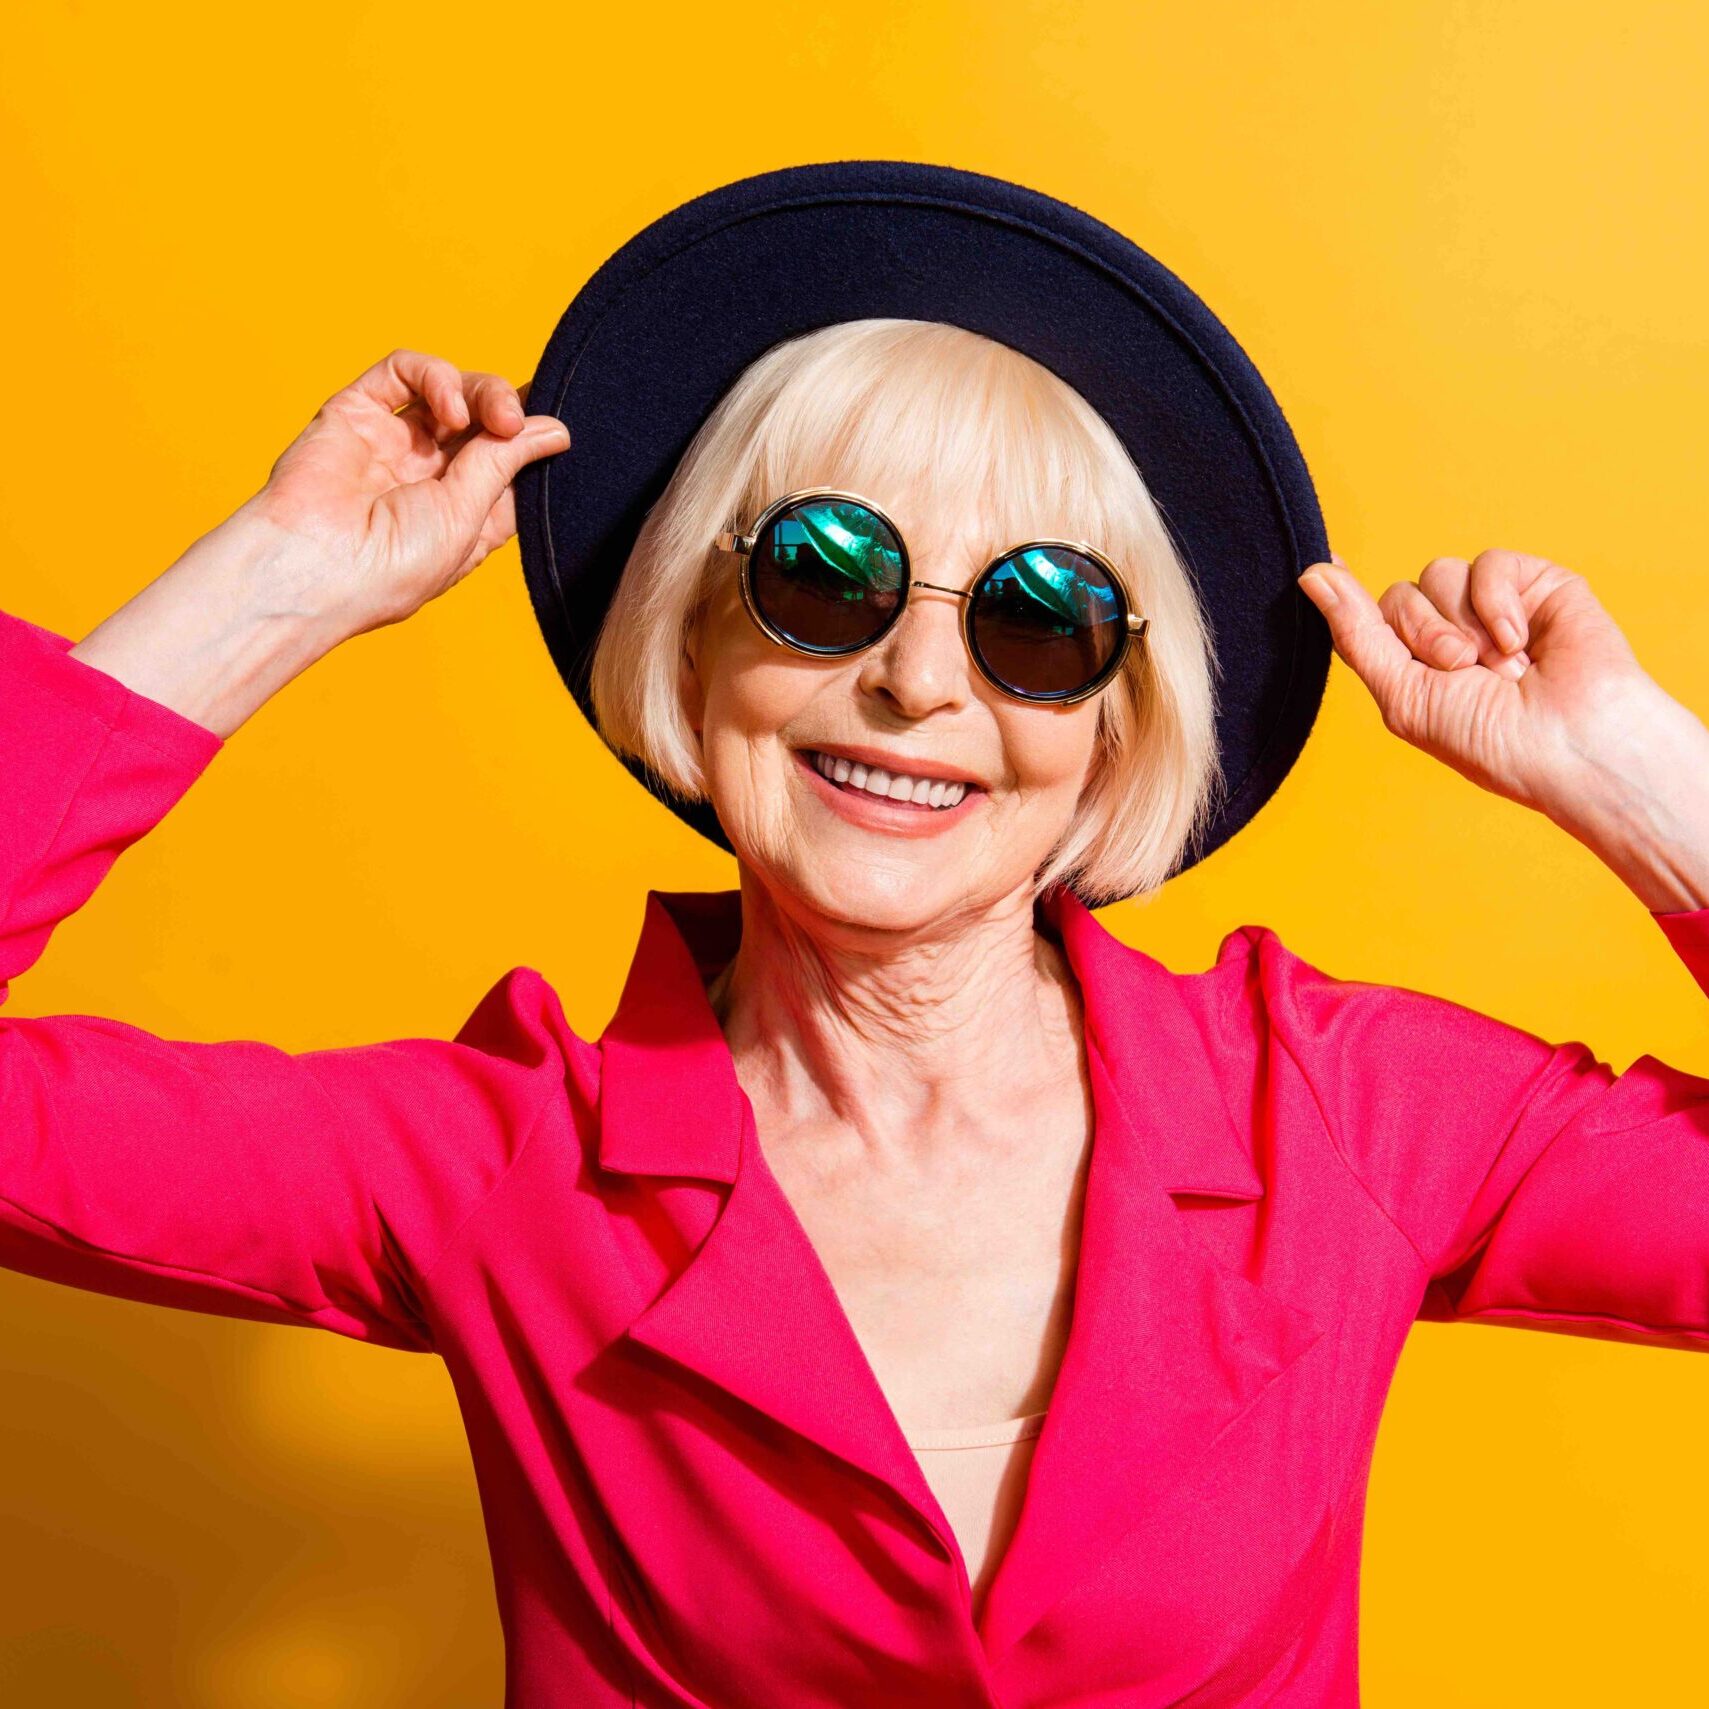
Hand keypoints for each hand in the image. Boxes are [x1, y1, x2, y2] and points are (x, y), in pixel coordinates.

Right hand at [232, 348, 569, 640]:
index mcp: (461, 514)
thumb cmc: (392, 566)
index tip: (559, 429)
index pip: (511, 463)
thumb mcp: (469, 517)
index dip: (533, 440)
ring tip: (492, 414)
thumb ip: (505, 464)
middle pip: (484, 421)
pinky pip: (402, 373)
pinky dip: (434, 376)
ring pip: (450, 391)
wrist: (315, 566)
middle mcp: (427, 476)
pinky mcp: (357, 413)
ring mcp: (392, 443)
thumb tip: (555, 430)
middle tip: (515, 420)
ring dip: (481, 391)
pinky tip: (448, 405)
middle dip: (509, 411)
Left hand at [1296, 548, 1671, 822]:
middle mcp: (1450, 631)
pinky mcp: (1535, 584)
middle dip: (1424, 636)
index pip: (1366, 617)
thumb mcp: (1403, 695)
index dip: (1346, 599)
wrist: (1572, 743)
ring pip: (1438, 573)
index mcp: (1413, 665)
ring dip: (1462, 627)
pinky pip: (1488, 563)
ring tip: (1500, 669)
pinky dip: (1497, 604)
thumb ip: (1356, 634)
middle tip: (1463, 674)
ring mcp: (1492, 606)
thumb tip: (1311, 573)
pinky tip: (1519, 642)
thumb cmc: (1489, 739)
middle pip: (1398, 594)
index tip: (1313, 569)